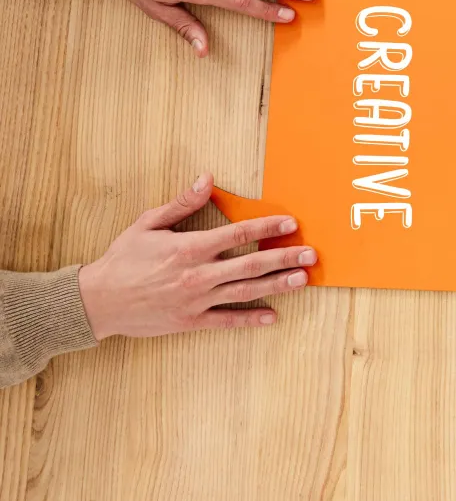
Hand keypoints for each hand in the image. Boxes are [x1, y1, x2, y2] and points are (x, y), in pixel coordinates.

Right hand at [77, 172, 314, 338]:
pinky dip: (250, 319)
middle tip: (310, 254)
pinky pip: (226, 321)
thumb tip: (208, 179)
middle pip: (251, 264)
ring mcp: (197, 300)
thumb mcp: (149, 223)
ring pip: (245, 291)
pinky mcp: (191, 321)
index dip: (267, 226)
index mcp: (190, 247)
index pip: (238, 233)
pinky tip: (272, 317)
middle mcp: (198, 274)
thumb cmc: (123, 259)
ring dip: (277, 285)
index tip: (290, 222)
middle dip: (284, 257)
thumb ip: (182, 203)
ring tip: (302, 280)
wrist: (99, 300)